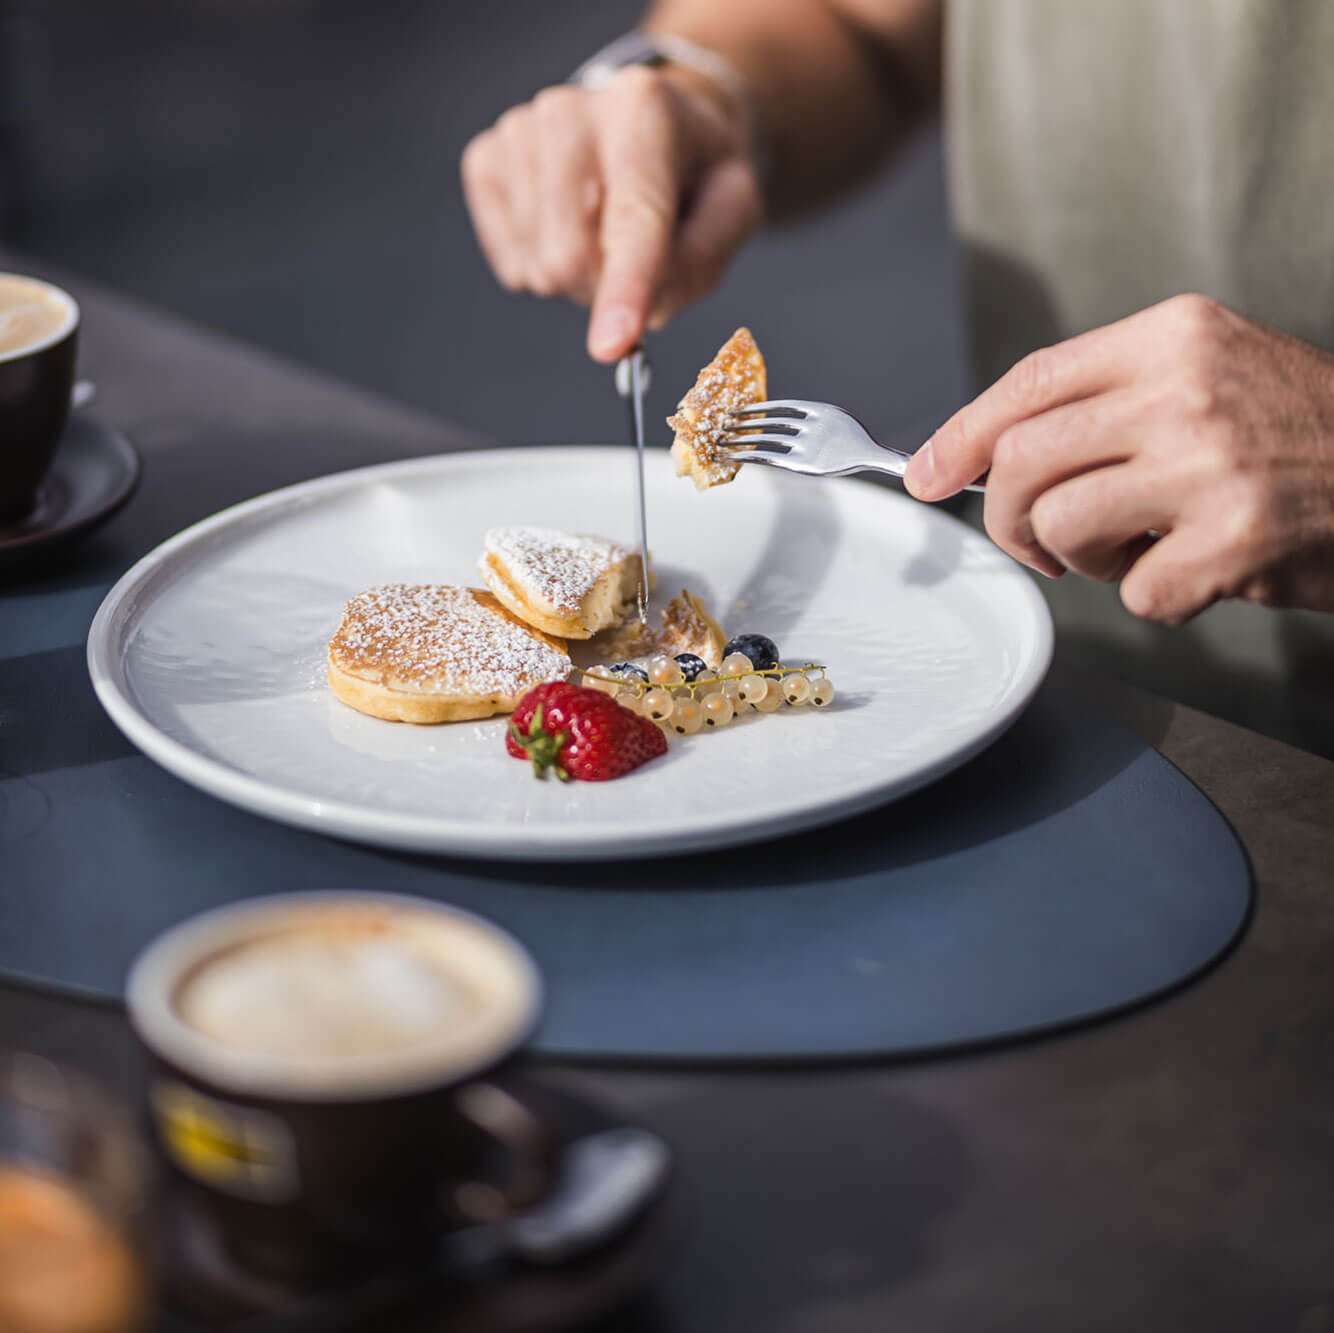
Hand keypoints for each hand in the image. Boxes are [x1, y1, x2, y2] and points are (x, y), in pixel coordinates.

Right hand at [460, 66, 762, 361]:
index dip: (624, 287)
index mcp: (642, 111)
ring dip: (578, 279)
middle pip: (570, 257)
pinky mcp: (485, 160)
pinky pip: (510, 260)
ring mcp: (518, 133)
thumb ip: (703, 259)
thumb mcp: (735, 207)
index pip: (632, 218)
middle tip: (637, 262)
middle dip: (606, 288)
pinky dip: (542, 266)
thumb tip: (647, 312)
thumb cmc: (695, 169)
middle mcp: (570, 111)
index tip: (612, 346)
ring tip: (604, 235)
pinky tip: (566, 230)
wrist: (656, 121)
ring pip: (538, 267)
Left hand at [904, 294, 1333, 623]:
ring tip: (1133, 548)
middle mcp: (1185, 390)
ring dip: (1079, 558)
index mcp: (1173, 336)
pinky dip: (1153, 597)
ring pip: (1059, 525)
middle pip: (1021, 459)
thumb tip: (989, 454)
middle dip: (1003, 516)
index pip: (1030, 382)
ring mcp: (1209, 464)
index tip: (924, 473)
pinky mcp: (1235, 538)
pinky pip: (1133, 592)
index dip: (960, 434)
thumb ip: (1108, 401)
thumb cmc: (1303, 434)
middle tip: (1034, 541)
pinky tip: (1199, 572)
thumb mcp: (1210, 375)